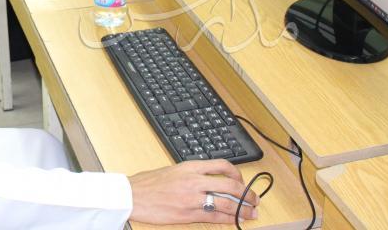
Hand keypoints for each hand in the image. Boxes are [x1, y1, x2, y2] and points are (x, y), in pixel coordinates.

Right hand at [128, 159, 258, 224]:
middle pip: (230, 185)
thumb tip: (209, 178)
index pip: (222, 165)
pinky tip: (235, 221)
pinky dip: (227, 219)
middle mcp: (194, 180)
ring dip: (242, 209)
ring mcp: (192, 198)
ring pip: (226, 203)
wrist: (132, 195)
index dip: (237, 174)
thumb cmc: (148, 183)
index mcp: (190, 166)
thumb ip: (192, 173)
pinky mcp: (187, 214)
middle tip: (254, 199)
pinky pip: (213, 217)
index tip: (242, 181)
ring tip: (251, 213)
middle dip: (247, 194)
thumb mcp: (173, 170)